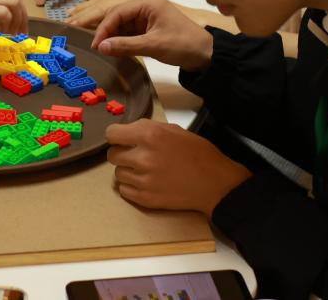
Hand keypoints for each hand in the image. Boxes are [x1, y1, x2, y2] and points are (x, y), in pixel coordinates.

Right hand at [91, 0, 213, 69]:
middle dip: (100, 24)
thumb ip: (126, 45)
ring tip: (93, 41)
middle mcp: (145, 5)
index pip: (118, 12)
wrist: (205, 54)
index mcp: (148, 3)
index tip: (96, 44)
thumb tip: (101, 47)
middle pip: (116, 12)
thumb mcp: (153, 45)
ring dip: (108, 32)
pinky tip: (109, 45)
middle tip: (82, 34)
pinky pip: (127, 29)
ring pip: (120, 21)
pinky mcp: (148, 26)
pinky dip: (118, 37)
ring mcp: (147, 16)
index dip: (104, 28)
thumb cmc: (183, 45)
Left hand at [106, 119, 250, 212]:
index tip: (122, 139)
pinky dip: (132, 187)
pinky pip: (124, 190)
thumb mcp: (174, 130)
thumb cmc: (198, 154)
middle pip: (112, 155)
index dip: (117, 136)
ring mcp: (143, 180)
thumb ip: (149, 129)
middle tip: (136, 156)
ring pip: (118, 173)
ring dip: (128, 171)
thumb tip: (130, 132)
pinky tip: (147, 182)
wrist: (215, 183)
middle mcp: (143, 157)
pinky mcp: (146, 198)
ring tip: (146, 170)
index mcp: (150, 135)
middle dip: (122, 153)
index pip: (112, 133)